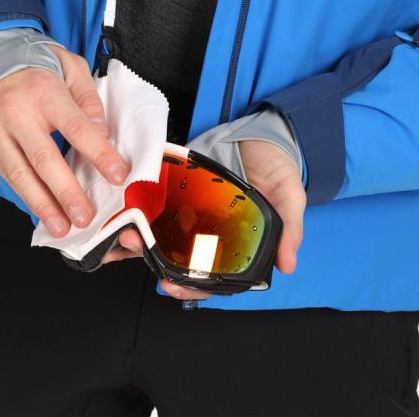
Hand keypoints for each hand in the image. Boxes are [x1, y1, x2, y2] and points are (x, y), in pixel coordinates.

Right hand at [0, 46, 129, 237]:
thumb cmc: (34, 65)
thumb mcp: (68, 66)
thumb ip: (87, 97)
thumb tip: (101, 132)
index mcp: (44, 92)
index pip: (76, 127)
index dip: (99, 153)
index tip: (119, 175)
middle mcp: (16, 113)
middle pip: (45, 159)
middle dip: (67, 192)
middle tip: (86, 217)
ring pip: (20, 175)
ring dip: (43, 205)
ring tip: (63, 227)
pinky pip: (7, 176)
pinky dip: (26, 196)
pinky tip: (43, 212)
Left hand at [100, 138, 306, 299]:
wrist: (263, 131)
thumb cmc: (278, 168)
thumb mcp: (290, 197)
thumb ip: (289, 230)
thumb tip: (287, 265)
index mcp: (237, 243)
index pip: (212, 277)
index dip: (192, 287)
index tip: (172, 287)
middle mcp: (212, 232)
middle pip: (181, 258)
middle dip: (157, 260)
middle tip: (139, 253)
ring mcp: (196, 210)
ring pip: (165, 233)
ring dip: (144, 236)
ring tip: (128, 233)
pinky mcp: (183, 188)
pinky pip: (161, 202)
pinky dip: (144, 207)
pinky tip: (131, 209)